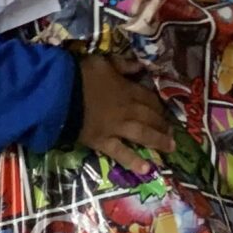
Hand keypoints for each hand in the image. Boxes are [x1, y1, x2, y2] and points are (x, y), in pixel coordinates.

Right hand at [77, 52, 176, 173]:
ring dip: (158, 141)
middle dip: (162, 125)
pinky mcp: (104, 141)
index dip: (159, 105)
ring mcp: (116, 128)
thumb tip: (140, 65)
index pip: (149, 98)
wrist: (60, 94)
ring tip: (170, 148)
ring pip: (143, 135)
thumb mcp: (103, 62)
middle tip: (172, 132)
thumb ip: (123, 64)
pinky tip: (147, 170)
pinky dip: (134, 161)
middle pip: (150, 118)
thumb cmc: (80, 75)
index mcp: (127, 90)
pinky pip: (122, 153)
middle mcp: (127, 110)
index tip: (166, 111)